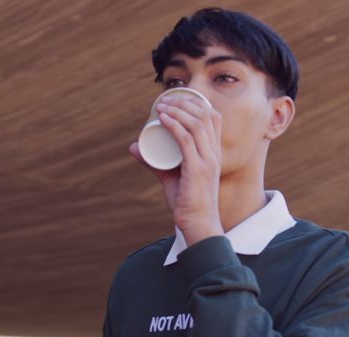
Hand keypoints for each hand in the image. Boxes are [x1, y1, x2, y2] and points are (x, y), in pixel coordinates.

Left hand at [129, 94, 224, 242]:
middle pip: (205, 116)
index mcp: (214, 153)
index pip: (213, 118)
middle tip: (163, 101)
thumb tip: (134, 147)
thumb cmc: (187, 202)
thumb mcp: (170, 177)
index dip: (196, 103)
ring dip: (177, 110)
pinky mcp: (198, 169)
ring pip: (196, 124)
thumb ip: (154, 163)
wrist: (198, 224)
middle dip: (184, 103)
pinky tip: (164, 119)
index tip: (175, 99)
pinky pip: (187, 140)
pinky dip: (175, 126)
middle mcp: (215, 153)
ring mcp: (208, 161)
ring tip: (161, 107)